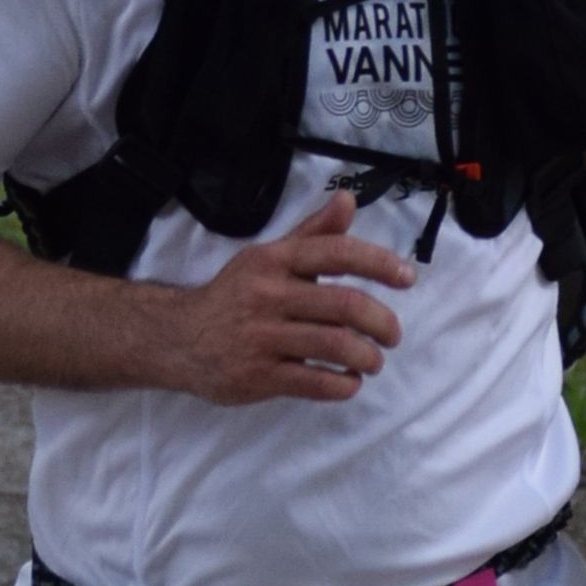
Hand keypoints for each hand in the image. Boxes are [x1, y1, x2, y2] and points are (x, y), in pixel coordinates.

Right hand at [150, 188, 411, 402]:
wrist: (179, 339)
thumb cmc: (236, 296)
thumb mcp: (270, 258)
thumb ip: (313, 234)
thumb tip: (348, 200)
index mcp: (275, 260)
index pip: (336, 253)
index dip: (379, 264)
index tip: (407, 278)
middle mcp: (269, 295)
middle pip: (344, 305)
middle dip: (381, 322)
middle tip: (392, 335)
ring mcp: (263, 337)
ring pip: (335, 346)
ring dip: (367, 357)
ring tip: (372, 361)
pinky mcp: (259, 376)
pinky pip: (316, 383)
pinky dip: (344, 385)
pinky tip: (349, 381)